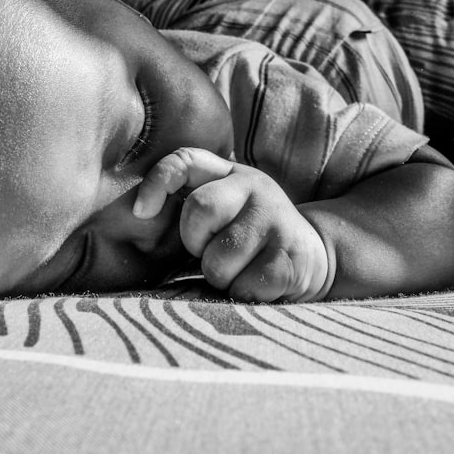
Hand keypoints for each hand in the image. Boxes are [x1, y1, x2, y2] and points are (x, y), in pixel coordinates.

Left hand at [133, 147, 330, 301]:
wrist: (313, 256)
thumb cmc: (250, 235)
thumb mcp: (225, 208)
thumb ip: (193, 204)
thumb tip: (140, 218)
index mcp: (230, 173)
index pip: (186, 160)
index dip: (158, 182)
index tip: (142, 212)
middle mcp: (256, 187)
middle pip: (200, 209)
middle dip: (194, 241)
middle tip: (209, 251)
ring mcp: (276, 221)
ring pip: (218, 258)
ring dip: (219, 276)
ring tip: (238, 269)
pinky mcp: (289, 258)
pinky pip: (242, 286)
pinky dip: (241, 293)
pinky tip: (258, 282)